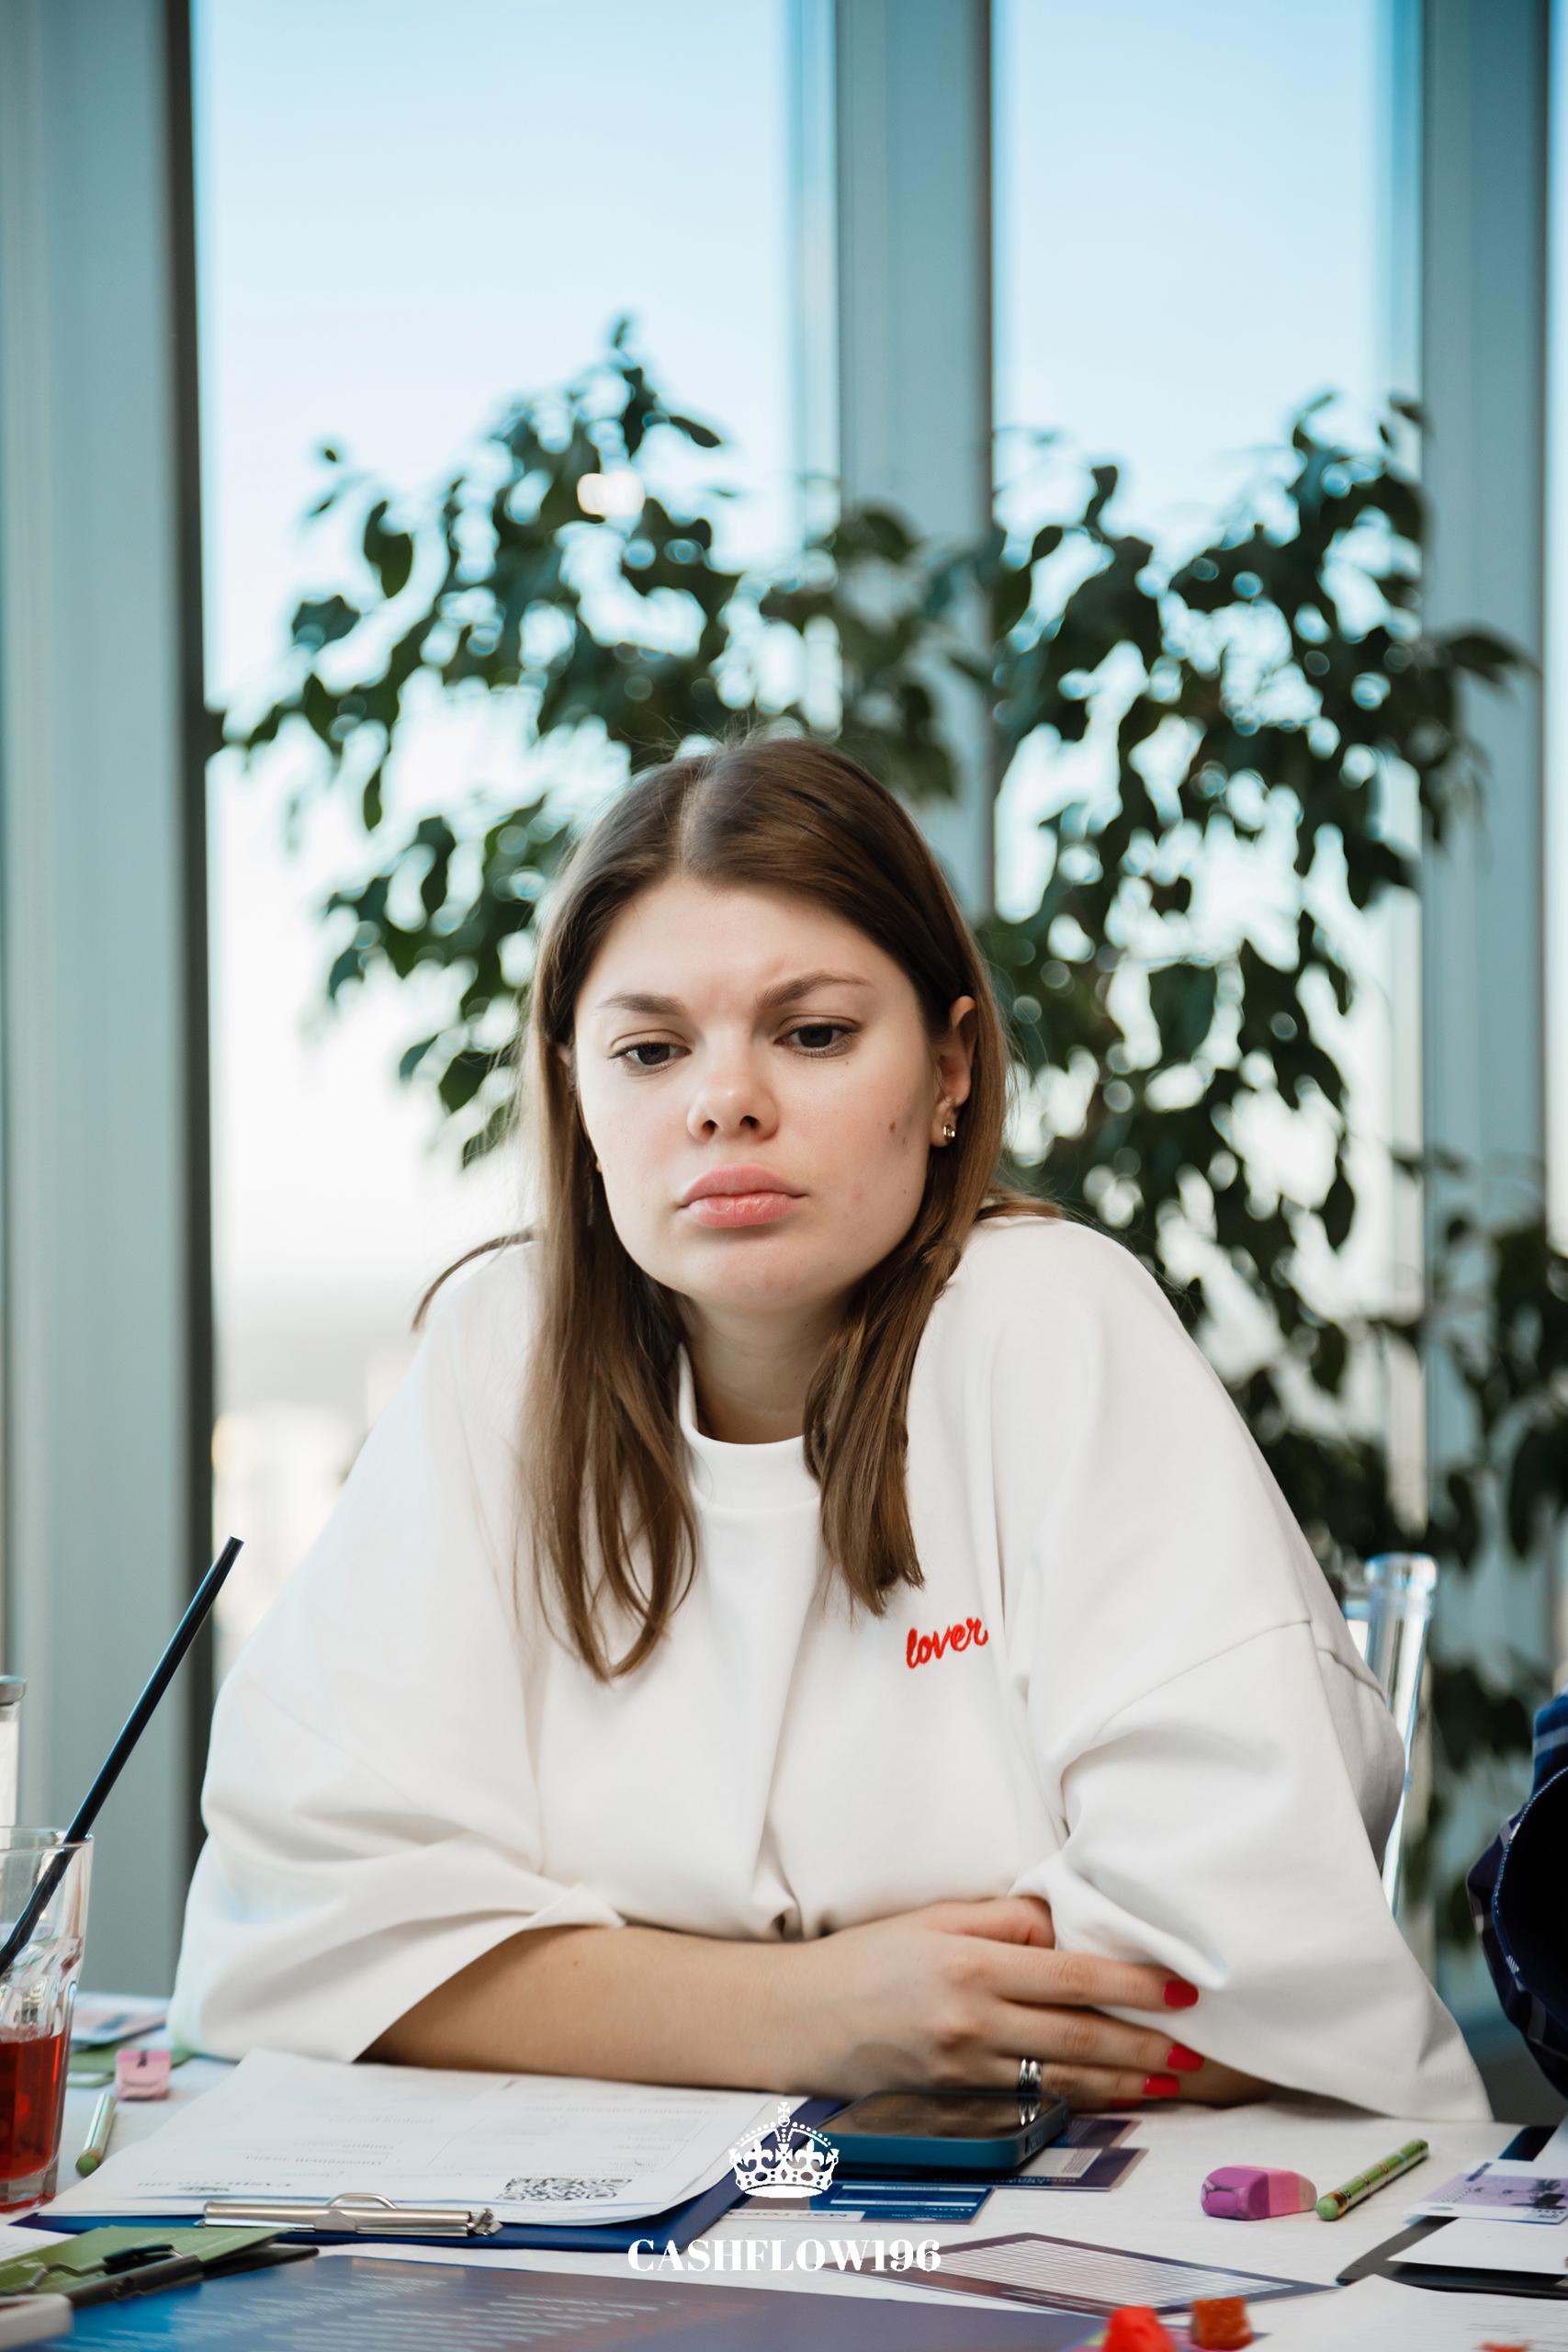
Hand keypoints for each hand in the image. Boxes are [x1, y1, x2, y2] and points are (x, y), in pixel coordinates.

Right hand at [794, 1894, 1202, 2105]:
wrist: (801, 2018)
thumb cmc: (868, 1957)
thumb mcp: (935, 1918)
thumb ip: (1004, 1919)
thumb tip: (1064, 1927)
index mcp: (972, 1963)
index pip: (1072, 1975)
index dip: (1133, 1985)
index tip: (1180, 1990)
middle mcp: (974, 2020)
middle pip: (1079, 2036)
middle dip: (1144, 2045)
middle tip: (1193, 2050)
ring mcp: (966, 2069)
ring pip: (1063, 2077)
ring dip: (1122, 2082)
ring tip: (1168, 2081)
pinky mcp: (958, 2101)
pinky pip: (1030, 2098)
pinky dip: (1077, 2097)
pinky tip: (1109, 2095)